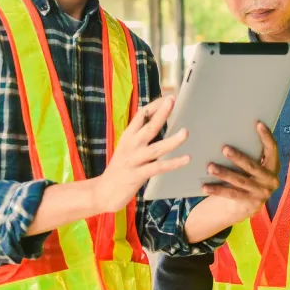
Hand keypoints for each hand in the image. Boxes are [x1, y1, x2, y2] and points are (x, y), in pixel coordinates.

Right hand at [94, 96, 189, 212]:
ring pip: (156, 148)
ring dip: (172, 140)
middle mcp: (131, 146)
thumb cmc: (119, 168)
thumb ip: (138, 134)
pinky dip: (173, 163)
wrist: (103, 191)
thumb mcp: (126, 147)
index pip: (141, 115)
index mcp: (127, 137)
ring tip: (185, 132)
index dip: (154, 106)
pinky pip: (158, 167)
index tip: (167, 98)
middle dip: (161, 113)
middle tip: (172, 100)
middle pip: (148, 127)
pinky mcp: (138, 175)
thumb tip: (151, 117)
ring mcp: (134, 160)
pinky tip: (186, 159)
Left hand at [202, 121, 279, 221]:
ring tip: (210, 167)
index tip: (258, 123)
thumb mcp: (253, 167)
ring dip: (224, 174)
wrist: (247, 206)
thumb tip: (231, 131)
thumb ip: (251, 153)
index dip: (267, 136)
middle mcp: (271, 180)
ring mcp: (261, 193)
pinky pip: (231, 195)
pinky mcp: (250, 204)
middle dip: (238, 157)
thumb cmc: (247, 177)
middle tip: (224, 149)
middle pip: (253, 166)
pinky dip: (217, 190)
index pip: (272, 149)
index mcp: (274, 166)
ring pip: (240, 181)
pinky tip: (205, 186)